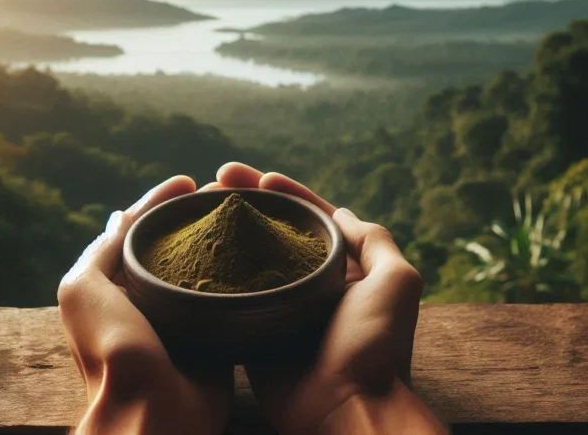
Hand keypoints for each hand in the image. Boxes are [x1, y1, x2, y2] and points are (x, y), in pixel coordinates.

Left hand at [58, 176, 233, 434]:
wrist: (151, 409)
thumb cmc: (111, 348)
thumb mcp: (83, 289)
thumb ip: (100, 251)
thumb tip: (120, 216)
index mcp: (117, 288)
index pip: (140, 231)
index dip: (161, 202)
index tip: (189, 181)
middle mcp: (151, 299)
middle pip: (177, 244)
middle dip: (198, 215)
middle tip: (227, 190)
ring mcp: (187, 317)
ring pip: (209, 265)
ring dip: (226, 237)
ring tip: (247, 209)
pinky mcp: (220, 335)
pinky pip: (235, 296)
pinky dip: (247, 271)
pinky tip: (263, 247)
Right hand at [216, 163, 446, 434]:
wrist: (343, 410)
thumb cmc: (374, 347)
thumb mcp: (397, 282)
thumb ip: (375, 240)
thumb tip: (340, 213)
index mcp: (344, 271)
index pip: (312, 219)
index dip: (287, 193)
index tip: (258, 176)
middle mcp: (309, 285)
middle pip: (273, 231)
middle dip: (247, 201)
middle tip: (216, 180)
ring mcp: (278, 308)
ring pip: (247, 258)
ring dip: (224, 230)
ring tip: (198, 205)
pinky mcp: (251, 332)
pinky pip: (228, 296)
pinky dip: (210, 272)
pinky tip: (190, 250)